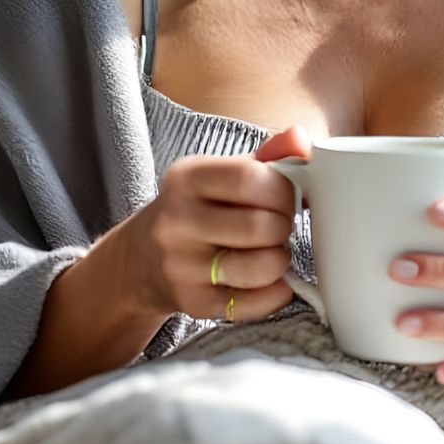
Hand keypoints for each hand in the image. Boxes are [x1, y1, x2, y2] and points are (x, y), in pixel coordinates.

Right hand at [125, 124, 312, 323]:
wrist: (142, 259)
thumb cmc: (197, 210)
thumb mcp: (220, 174)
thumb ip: (266, 156)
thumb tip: (302, 140)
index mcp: (186, 179)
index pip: (249, 178)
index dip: (282, 189)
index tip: (287, 196)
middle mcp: (177, 222)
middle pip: (259, 226)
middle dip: (284, 226)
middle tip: (279, 226)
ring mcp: (182, 266)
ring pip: (261, 267)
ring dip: (280, 260)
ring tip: (271, 252)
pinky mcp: (193, 302)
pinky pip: (254, 303)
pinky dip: (276, 293)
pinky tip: (270, 281)